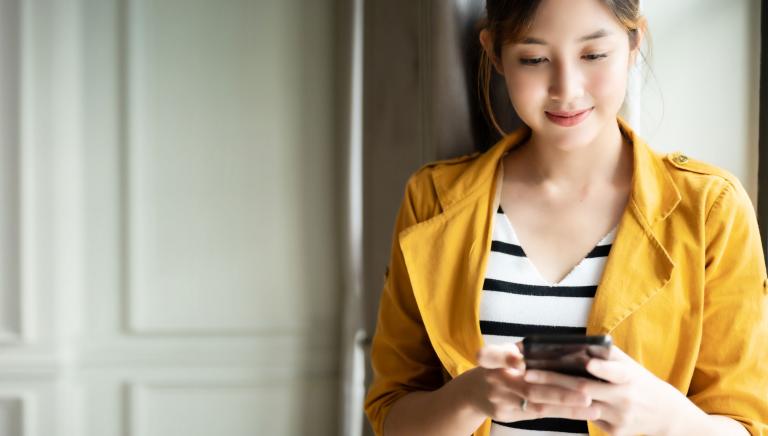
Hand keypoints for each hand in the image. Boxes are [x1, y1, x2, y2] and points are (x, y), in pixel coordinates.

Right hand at [460, 343, 595, 423]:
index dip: (506, 358)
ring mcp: (499, 400)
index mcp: (491, 359)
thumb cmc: (498, 366)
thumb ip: (523, 350)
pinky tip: (582, 413)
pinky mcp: (506, 415)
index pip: (492, 356)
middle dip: (558, 391)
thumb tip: (563, 345)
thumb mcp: (502, 351)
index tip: (519, 360)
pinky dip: (562, 413)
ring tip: (592, 406)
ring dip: (566, 406)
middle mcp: (493, 380)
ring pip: (537, 404)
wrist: (474, 392)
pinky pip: (538, 414)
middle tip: (585, 392)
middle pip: (528, 388)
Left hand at [522, 345, 697, 434]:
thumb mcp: (629, 364)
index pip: (616, 372)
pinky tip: (547, 405)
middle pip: (585, 389)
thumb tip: (576, 343)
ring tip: (529, 389)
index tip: (588, 364)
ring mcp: (618, 417)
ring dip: (553, 398)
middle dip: (554, 380)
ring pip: (580, 407)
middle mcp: (624, 397)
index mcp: (629, 376)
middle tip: (529, 373)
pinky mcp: (614, 432)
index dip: (603, 369)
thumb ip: (605, 355)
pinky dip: (566, 411)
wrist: (664, 413)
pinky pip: (585, 419)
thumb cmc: (638, 381)